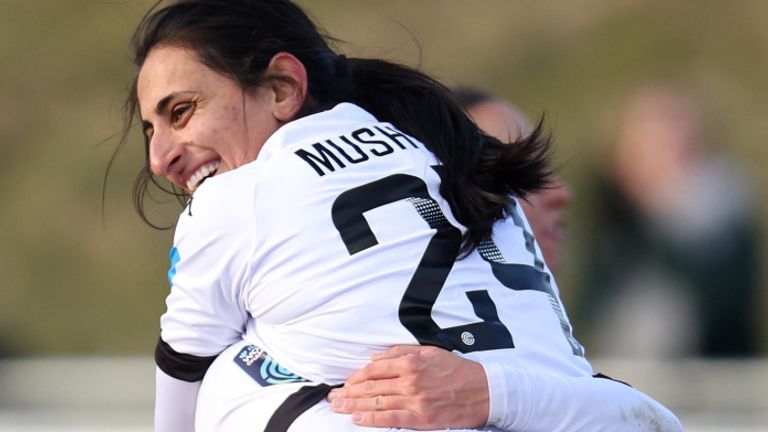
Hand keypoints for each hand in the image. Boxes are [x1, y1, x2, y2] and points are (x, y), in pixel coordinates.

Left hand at [327, 345, 488, 428]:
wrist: (484, 391)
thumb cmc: (457, 370)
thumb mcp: (430, 352)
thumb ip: (401, 352)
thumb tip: (375, 357)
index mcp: (411, 362)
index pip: (374, 369)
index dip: (356, 377)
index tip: (345, 382)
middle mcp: (410, 380)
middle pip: (370, 386)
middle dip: (348, 392)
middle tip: (332, 397)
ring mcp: (415, 400)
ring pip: (376, 402)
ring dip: (353, 405)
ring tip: (337, 407)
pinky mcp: (422, 418)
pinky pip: (391, 419)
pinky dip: (371, 419)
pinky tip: (357, 418)